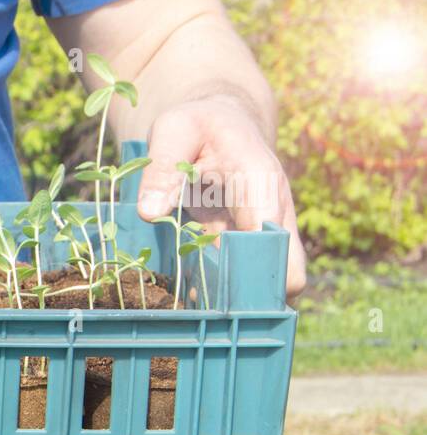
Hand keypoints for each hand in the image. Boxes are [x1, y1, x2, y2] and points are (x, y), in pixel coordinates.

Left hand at [136, 96, 306, 298]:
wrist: (217, 120)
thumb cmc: (197, 123)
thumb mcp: (173, 130)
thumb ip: (162, 168)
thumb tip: (150, 213)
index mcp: (261, 183)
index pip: (276, 239)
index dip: (259, 271)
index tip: (225, 294)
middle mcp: (271, 212)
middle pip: (284, 271)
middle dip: (253, 297)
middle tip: (209, 314)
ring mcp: (259, 232)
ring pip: (262, 280)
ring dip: (232, 300)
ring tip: (192, 314)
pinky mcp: (240, 242)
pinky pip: (238, 276)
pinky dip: (216, 291)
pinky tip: (185, 301)